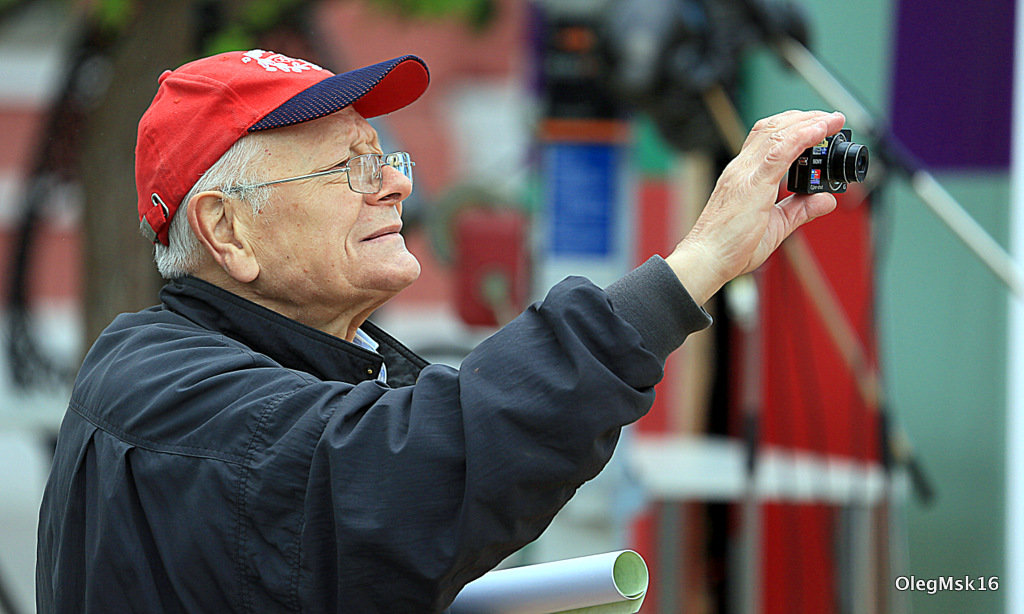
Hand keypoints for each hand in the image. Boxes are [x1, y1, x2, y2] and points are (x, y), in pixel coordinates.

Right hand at [665, 109, 846, 304]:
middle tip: (830, 118)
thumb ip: (799, 210)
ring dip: (808, 122)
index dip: (792, 126)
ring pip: (778, 133)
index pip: (766, 139)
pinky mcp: (752, 184)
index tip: (816, 124)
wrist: (707, 259)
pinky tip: (820, 130)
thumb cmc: (729, 247)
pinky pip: (780, 152)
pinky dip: (802, 137)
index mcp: (742, 176)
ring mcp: (745, 174)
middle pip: (773, 128)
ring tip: (831, 120)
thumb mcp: (774, 226)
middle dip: (804, 118)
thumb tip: (825, 201)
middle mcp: (742, 169)